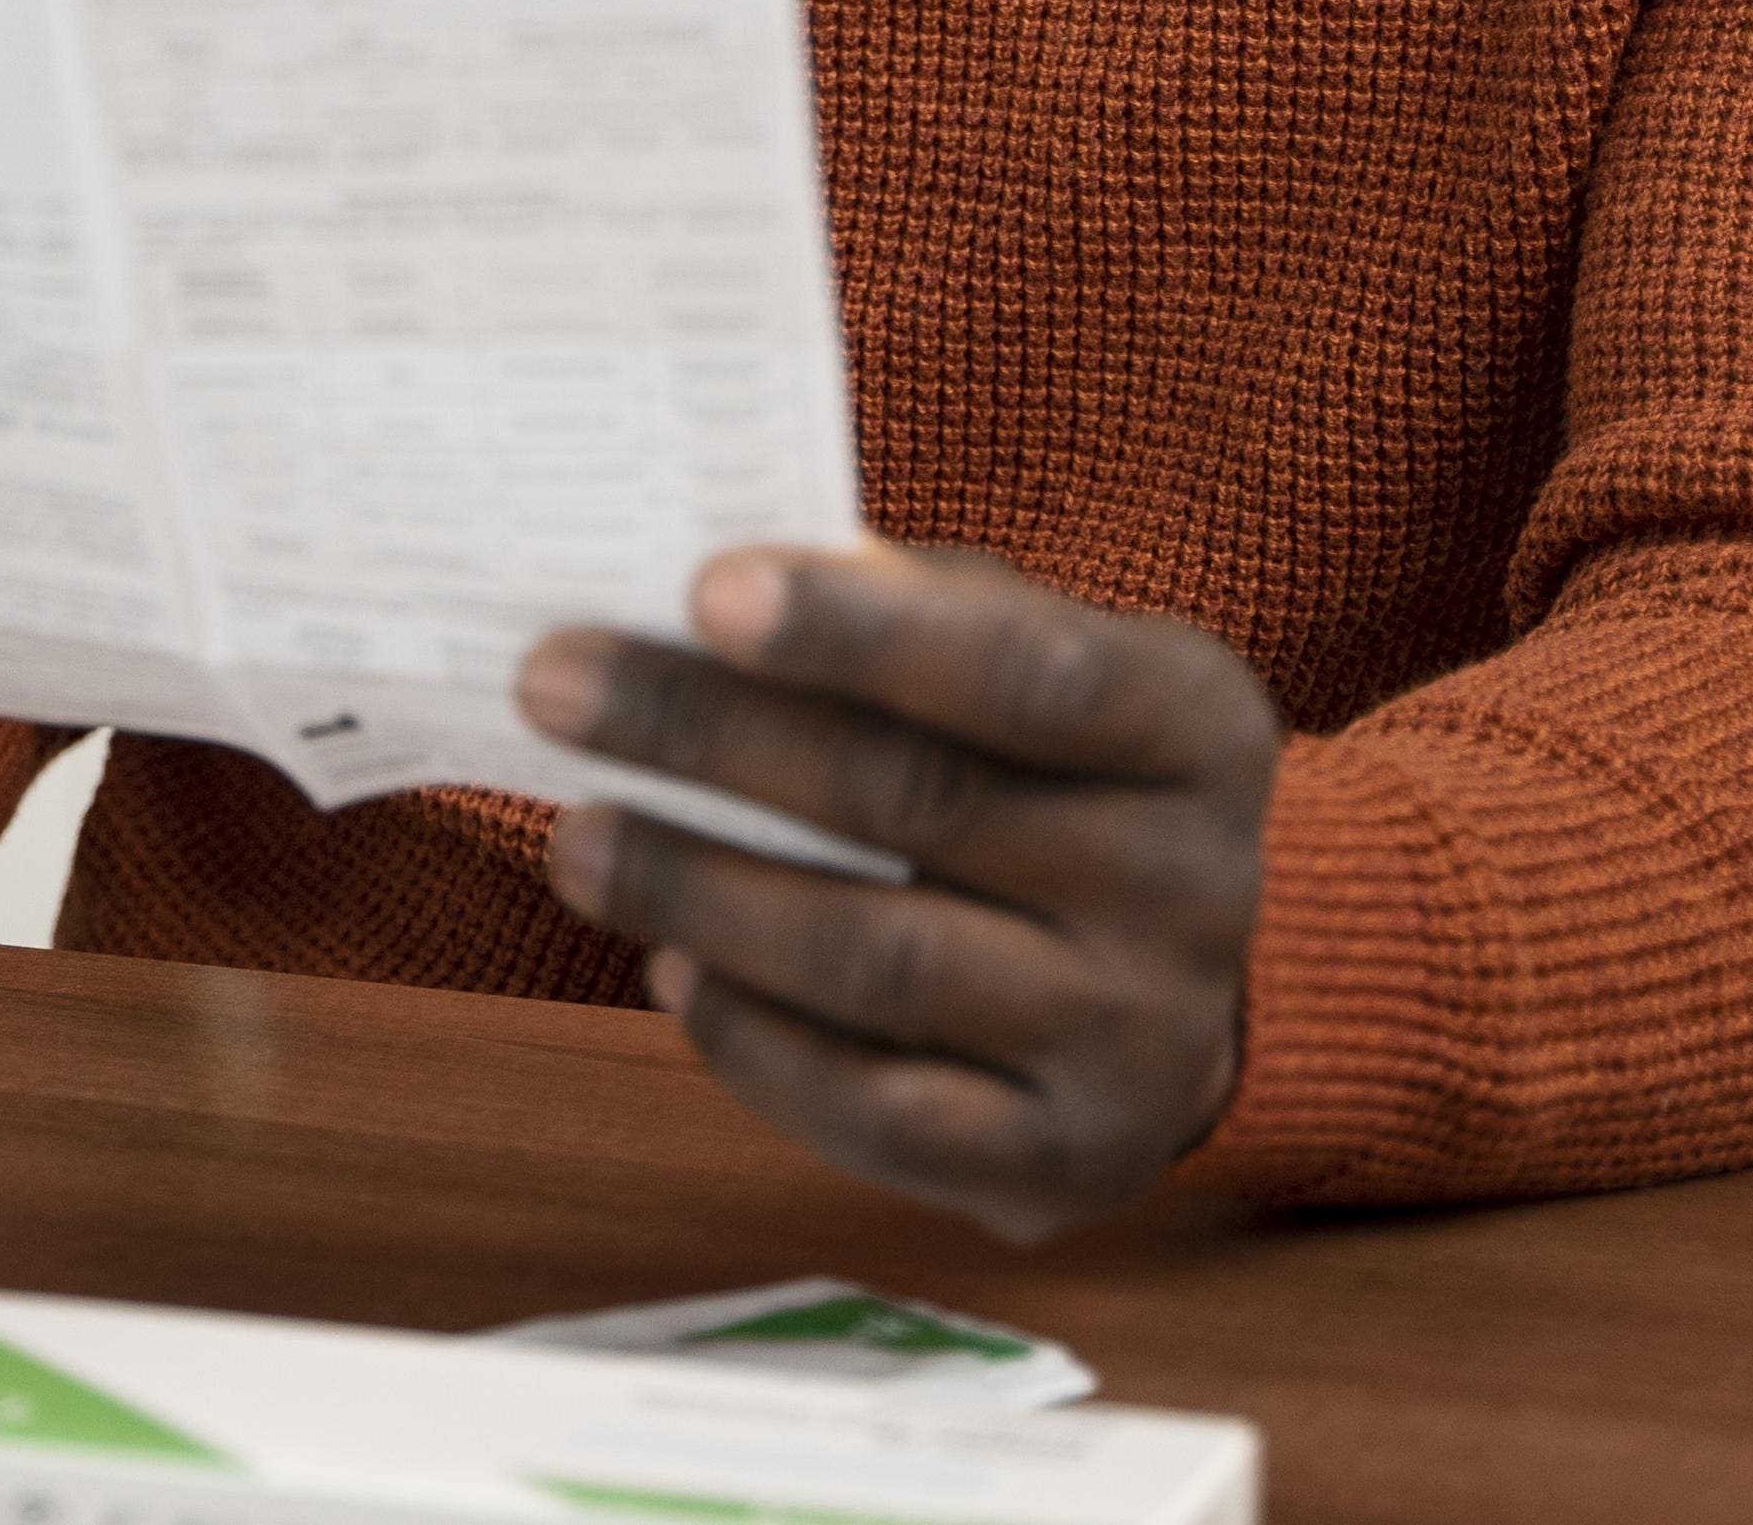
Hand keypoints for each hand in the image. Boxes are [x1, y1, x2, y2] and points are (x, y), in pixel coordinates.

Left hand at [517, 538, 1276, 1239]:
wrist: (1160, 988)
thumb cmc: (1044, 776)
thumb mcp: (1024, 660)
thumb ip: (908, 612)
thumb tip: (714, 592)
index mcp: (1196, 726)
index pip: (1027, 667)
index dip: (861, 631)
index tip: (702, 588)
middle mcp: (1195, 888)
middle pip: (922, 804)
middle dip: (714, 739)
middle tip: (556, 689)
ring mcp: (1141, 1041)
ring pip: (883, 963)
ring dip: (701, 893)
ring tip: (580, 841)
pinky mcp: (1068, 1162)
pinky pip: (876, 1113)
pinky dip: (751, 1040)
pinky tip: (671, 968)